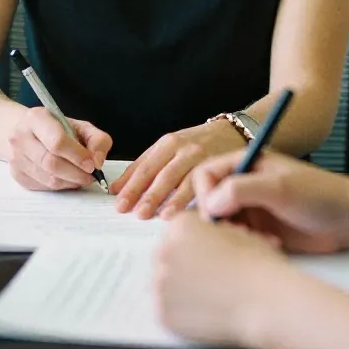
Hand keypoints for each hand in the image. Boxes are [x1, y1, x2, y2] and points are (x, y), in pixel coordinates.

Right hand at [7, 106, 111, 190]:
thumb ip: (97, 139)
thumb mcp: (80, 125)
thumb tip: (98, 161)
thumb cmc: (56, 128)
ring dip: (71, 182)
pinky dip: (61, 186)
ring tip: (82, 177)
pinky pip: (43, 187)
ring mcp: (16, 158)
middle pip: (51, 163)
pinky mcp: (17, 175)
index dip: (78, 156)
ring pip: (48, 179)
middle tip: (91, 175)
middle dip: (76, 173)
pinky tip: (68, 178)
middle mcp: (21, 137)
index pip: (57, 142)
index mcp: (36, 118)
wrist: (26, 131)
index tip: (92, 164)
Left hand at [110, 120, 245, 217]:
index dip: (131, 187)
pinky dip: (193, 198)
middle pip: (162, 174)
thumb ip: (143, 167)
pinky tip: (186, 210)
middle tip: (137, 213)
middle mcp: (184, 149)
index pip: (145, 167)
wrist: (231, 132)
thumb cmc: (196, 144)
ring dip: (171, 198)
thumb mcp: (168, 148)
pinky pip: (203, 184)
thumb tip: (116, 189)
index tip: (120, 204)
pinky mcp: (217, 166)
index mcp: (167, 143)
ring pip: (183, 179)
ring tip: (159, 215)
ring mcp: (201, 158)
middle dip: (149, 194)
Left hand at [153, 211, 288, 346]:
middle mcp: (163, 253)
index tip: (209, 251)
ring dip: (183, 286)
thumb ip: (212, 232)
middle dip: (184, 262)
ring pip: (166, 283)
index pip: (178, 229)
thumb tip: (206, 240)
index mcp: (180, 226)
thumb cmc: (256, 263)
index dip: (196, 239)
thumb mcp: (237, 232)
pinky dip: (183, 311)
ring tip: (212, 293)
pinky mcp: (163, 315)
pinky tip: (207, 310)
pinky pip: (168, 309)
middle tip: (210, 274)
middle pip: (167, 254)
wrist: (264, 300)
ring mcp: (160, 286)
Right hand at [191, 150, 348, 254]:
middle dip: (217, 220)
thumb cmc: (319, 194)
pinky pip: (238, 239)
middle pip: (208, 201)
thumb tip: (208, 204)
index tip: (214, 213)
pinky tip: (270, 245)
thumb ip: (240, 190)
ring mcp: (252, 207)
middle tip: (236, 232)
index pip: (206, 174)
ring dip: (232, 235)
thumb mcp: (279, 187)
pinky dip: (247, 245)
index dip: (204, 194)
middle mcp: (245, 184)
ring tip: (255, 240)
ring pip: (221, 224)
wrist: (347, 219)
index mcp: (246, 164)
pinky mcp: (259, 230)